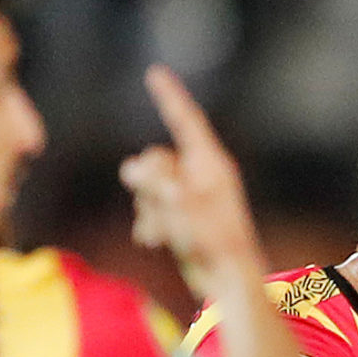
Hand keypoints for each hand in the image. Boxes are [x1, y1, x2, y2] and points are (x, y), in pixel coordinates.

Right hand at [119, 66, 264, 301]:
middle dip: (147, 180)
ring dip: (149, 209)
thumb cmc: (212, 243)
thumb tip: (130, 167)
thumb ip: (154, 181)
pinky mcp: (184, 218)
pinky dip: (151, 222)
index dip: (169, 96)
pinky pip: (154, 208)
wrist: (227, 284)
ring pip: (151, 186)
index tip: (154, 72)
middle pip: (158, 158)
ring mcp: (192, 198)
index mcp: (211, 164)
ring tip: (163, 234)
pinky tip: (155, 241)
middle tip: (155, 201)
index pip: (186, 120)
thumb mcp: (180, 206)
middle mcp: (202, 176)